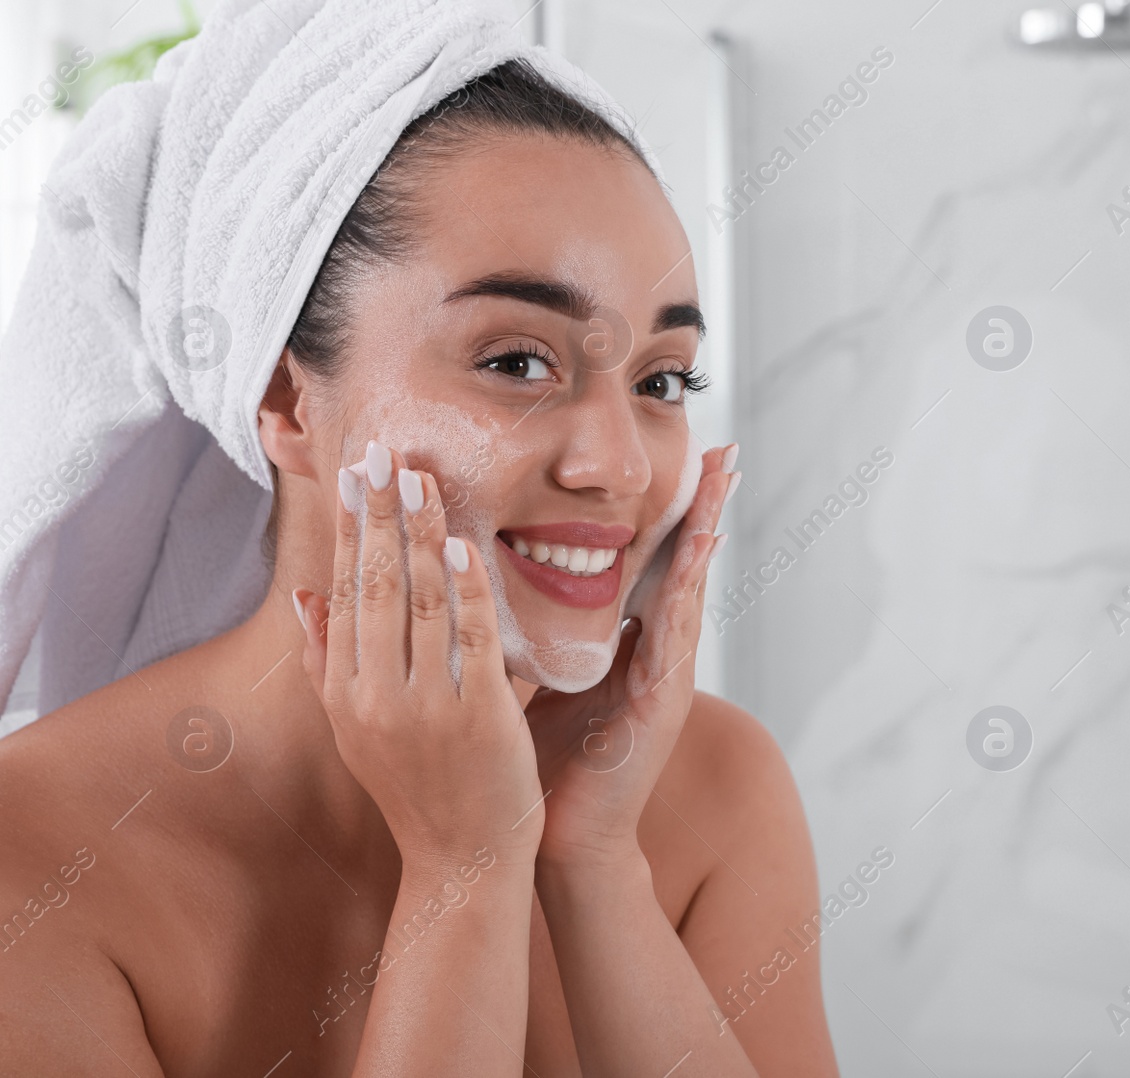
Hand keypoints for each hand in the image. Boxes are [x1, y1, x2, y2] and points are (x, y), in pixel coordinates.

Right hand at [294, 442, 543, 868]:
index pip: (343, 590)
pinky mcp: (477, 716)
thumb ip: (328, 660)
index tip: (355, 471)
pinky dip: (466, 590)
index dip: (350, 527)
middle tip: (385, 449)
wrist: (462, 862)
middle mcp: (373, 694)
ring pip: (416, 601)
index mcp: (344, 691)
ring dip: (419, 532)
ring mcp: (422, 706)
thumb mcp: (355, 730)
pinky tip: (461, 544)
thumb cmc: (418, 789)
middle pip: (373, 583)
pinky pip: (470, 639)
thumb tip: (306, 594)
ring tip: (422, 475)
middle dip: (379, 511)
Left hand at [523, 444, 736, 867]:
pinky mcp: (664, 701)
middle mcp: (655, 654)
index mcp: (626, 646)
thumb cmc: (547, 767)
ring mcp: (666, 676)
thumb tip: (500, 588)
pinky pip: (677, 631)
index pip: (647, 563)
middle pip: (681, 564)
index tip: (681, 461)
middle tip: (723, 449)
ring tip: (724, 479)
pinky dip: (691, 585)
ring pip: (689, 586)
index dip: (663, 513)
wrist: (558, 841)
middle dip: (703, 506)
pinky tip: (703, 548)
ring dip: (708, 530)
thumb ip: (543, 637)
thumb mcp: (543, 681)